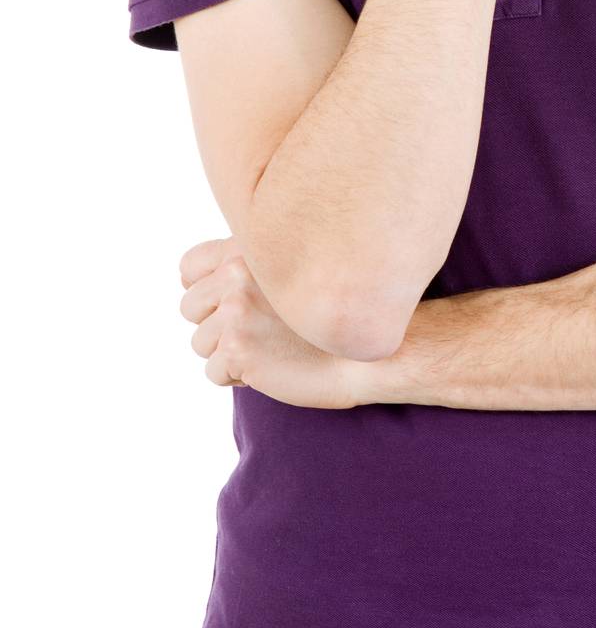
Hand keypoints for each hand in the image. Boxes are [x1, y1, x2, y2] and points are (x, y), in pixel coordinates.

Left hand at [178, 238, 371, 408]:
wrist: (372, 352)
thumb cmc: (334, 314)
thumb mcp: (295, 269)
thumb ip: (252, 264)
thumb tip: (199, 278)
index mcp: (248, 249)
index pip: (190, 267)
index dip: (205, 290)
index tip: (228, 304)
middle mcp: (237, 274)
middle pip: (190, 308)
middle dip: (216, 326)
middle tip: (257, 333)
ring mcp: (236, 311)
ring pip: (201, 343)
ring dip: (229, 354)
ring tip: (269, 349)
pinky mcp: (238, 348)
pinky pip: (214, 372)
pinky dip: (238, 378)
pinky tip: (271, 367)